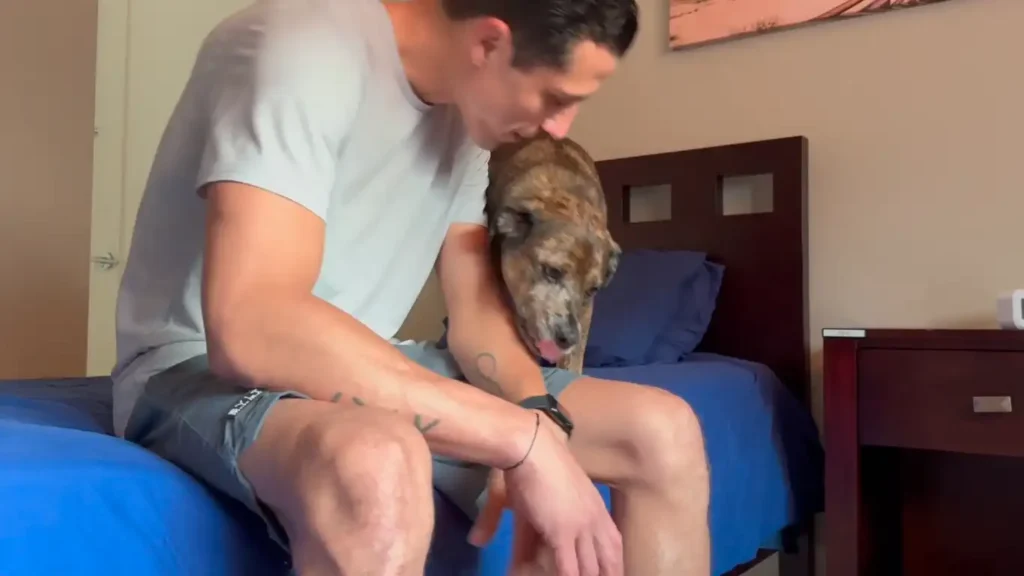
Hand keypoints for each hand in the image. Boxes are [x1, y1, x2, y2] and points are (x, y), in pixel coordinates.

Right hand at [469, 413, 622, 575]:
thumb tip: (481, 541)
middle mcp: (594, 519)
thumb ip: (517, 524)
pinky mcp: (562, 532)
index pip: (614, 544)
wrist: (531, 445)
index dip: (614, 564)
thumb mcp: (532, 497)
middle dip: (606, 574)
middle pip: (609, 558)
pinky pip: (569, 569)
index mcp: (596, 507)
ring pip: (591, 567)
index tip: (611, 573)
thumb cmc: (532, 462)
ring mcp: (580, 526)